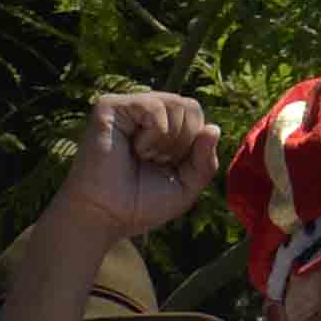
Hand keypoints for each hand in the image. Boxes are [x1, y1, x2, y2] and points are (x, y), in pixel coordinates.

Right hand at [52, 88, 221, 246]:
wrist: (105, 216)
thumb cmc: (140, 203)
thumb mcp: (186, 186)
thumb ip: (205, 162)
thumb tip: (214, 128)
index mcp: (162, 126)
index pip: (197, 115)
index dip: (193, 145)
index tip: (168, 167)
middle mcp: (145, 112)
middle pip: (191, 107)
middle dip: (182, 143)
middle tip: (155, 162)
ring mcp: (127, 107)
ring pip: (176, 104)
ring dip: (167, 141)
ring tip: (144, 156)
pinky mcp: (110, 106)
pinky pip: (154, 107)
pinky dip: (153, 135)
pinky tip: (135, 149)